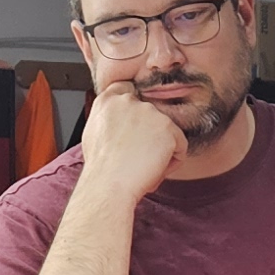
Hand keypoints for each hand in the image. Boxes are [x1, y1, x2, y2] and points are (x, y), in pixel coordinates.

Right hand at [77, 84, 190, 205]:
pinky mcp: (167, 126)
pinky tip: (154, 169)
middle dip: (150, 136)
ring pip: (166, 133)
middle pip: (152, 115)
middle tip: (137, 157)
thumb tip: (118, 120)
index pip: (128, 90)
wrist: (109, 184)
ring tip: (143, 166)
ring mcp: (149, 112)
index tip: (137, 127)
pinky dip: (172, 161)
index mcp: (108, 100)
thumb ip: (109, 119)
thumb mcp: (94, 134)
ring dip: (160, 150)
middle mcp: (129, 100)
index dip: (136, 110)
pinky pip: (180, 147)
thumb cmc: (101, 168)